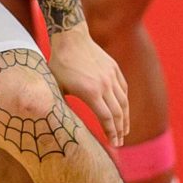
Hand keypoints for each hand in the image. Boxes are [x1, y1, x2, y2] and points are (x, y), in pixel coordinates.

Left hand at [47, 27, 128, 146]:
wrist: (70, 38)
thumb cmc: (60, 64)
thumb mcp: (57, 86)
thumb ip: (62, 105)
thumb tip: (62, 124)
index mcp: (90, 92)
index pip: (106, 118)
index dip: (111, 133)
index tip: (113, 143)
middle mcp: (104, 86)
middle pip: (117, 113)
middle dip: (119, 130)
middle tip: (120, 142)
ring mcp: (111, 76)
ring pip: (123, 102)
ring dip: (125, 118)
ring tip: (124, 130)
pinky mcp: (114, 69)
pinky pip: (123, 89)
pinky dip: (125, 101)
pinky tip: (123, 109)